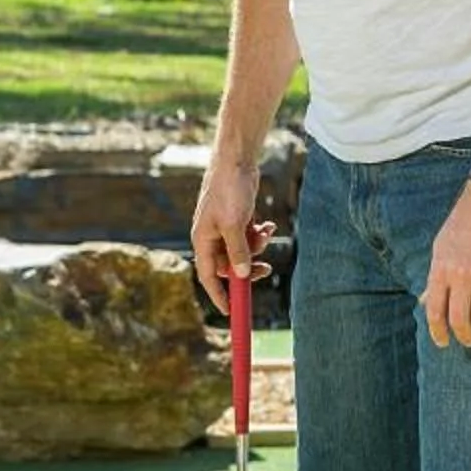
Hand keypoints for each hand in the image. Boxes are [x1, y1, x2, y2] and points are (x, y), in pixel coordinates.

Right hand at [189, 163, 267, 314]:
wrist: (237, 159)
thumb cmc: (229, 189)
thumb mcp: (234, 225)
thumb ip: (238, 251)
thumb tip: (241, 276)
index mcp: (202, 240)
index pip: (207, 276)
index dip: (218, 295)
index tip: (231, 311)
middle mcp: (211, 236)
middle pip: (228, 266)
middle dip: (247, 269)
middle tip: (266, 270)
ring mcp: (224, 227)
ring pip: (242, 251)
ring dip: (257, 247)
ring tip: (267, 233)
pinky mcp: (236, 218)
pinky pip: (248, 237)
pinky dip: (259, 235)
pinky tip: (268, 225)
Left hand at [423, 185, 470, 348]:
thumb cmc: (462, 224)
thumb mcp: (440, 247)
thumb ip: (435, 277)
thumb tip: (426, 302)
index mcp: (441, 269)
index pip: (435, 311)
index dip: (438, 332)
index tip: (442, 342)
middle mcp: (462, 275)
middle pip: (459, 320)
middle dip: (463, 337)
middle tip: (467, 341)